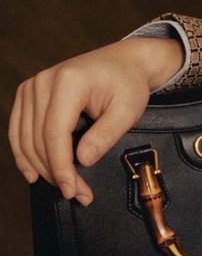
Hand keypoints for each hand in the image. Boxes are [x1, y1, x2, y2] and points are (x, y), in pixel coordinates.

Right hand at [8, 37, 183, 205]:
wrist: (125, 61)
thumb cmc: (128, 83)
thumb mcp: (128, 110)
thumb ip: (106, 135)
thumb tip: (82, 160)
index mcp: (69, 81)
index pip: (54, 134)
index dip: (61, 167)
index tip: (72, 189)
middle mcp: (44, 81)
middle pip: (38, 139)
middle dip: (55, 172)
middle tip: (76, 193)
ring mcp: (32, 86)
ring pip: (25, 138)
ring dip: (40, 167)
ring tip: (63, 186)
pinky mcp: (28, 93)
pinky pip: (18, 130)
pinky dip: (25, 154)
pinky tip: (33, 172)